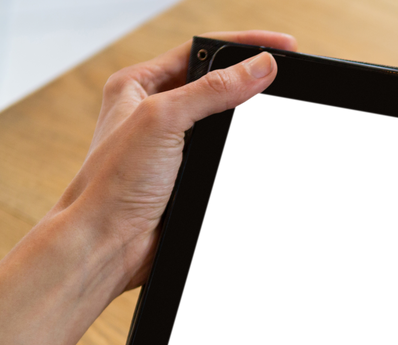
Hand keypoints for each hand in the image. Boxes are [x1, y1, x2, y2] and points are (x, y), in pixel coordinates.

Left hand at [0, 30, 295, 344]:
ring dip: (248, 121)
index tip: (283, 47)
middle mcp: (154, 113)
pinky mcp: (188, 179)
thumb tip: (259, 68)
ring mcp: (173, 148)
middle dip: (250, 81)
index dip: (244, 46)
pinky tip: (257, 151)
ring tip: (276, 110)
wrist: (108, 243)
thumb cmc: (112, 183)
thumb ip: (213, 90)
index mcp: (138, 86)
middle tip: (286, 78)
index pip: (200, 51)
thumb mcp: (163, 119)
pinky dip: (243, 154)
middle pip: (215, 84)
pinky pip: (226, 158)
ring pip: (224, 123)